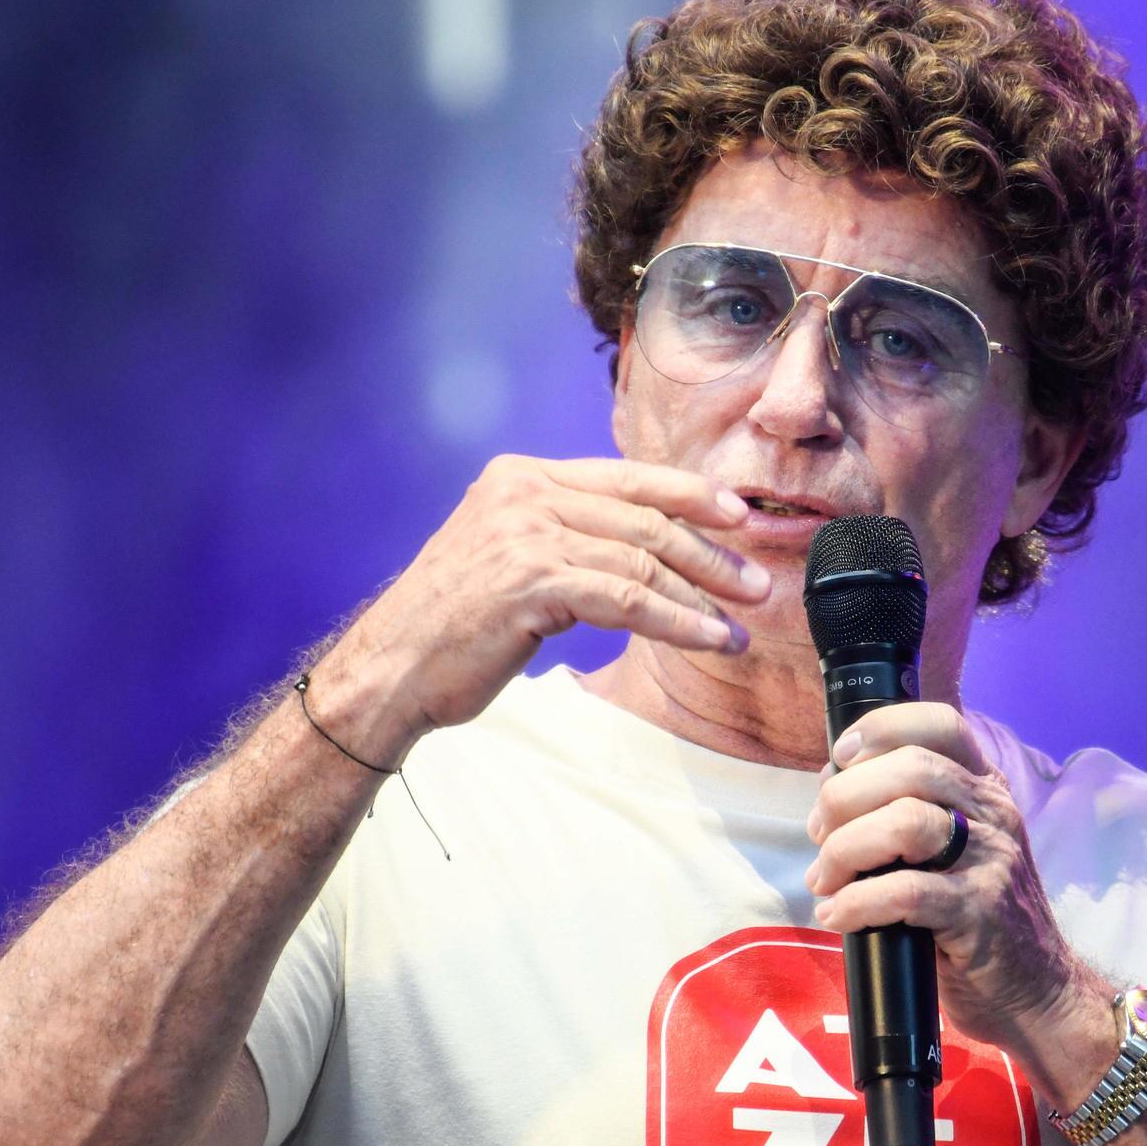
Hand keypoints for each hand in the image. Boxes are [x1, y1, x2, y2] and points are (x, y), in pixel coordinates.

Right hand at [314, 456, 770, 751]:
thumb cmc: (453, 627)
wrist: (391, 668)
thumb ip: (565, 537)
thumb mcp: (510, 559)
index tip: (738, 515)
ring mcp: (526, 533)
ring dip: (701, 597)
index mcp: (521, 477)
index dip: (691, 493)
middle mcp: (524, 492)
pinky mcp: (532, 580)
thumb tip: (642, 548)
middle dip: (711, 553)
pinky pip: (628, 598)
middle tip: (755, 583)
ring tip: (737, 626)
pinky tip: (706, 640)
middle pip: (645, 516)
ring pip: (643, 558)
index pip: (627, 477)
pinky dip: (677, 622)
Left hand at [803, 701, 1081, 1053]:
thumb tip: (833, 783)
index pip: (941, 724)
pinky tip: (839, 916)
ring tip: (825, 880)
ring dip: (846, 849)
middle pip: (912, 769)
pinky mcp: (979, 914)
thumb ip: (908, 810)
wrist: (1036, 990)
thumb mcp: (955, 850)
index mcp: (985, 789)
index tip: (840, 757)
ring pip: (906, 822)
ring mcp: (991, 863)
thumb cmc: (977, 918)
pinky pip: (906, 892)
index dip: (882, 728)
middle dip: (845, 798)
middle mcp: (994, 816)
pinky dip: (857, 902)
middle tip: (821, 838)